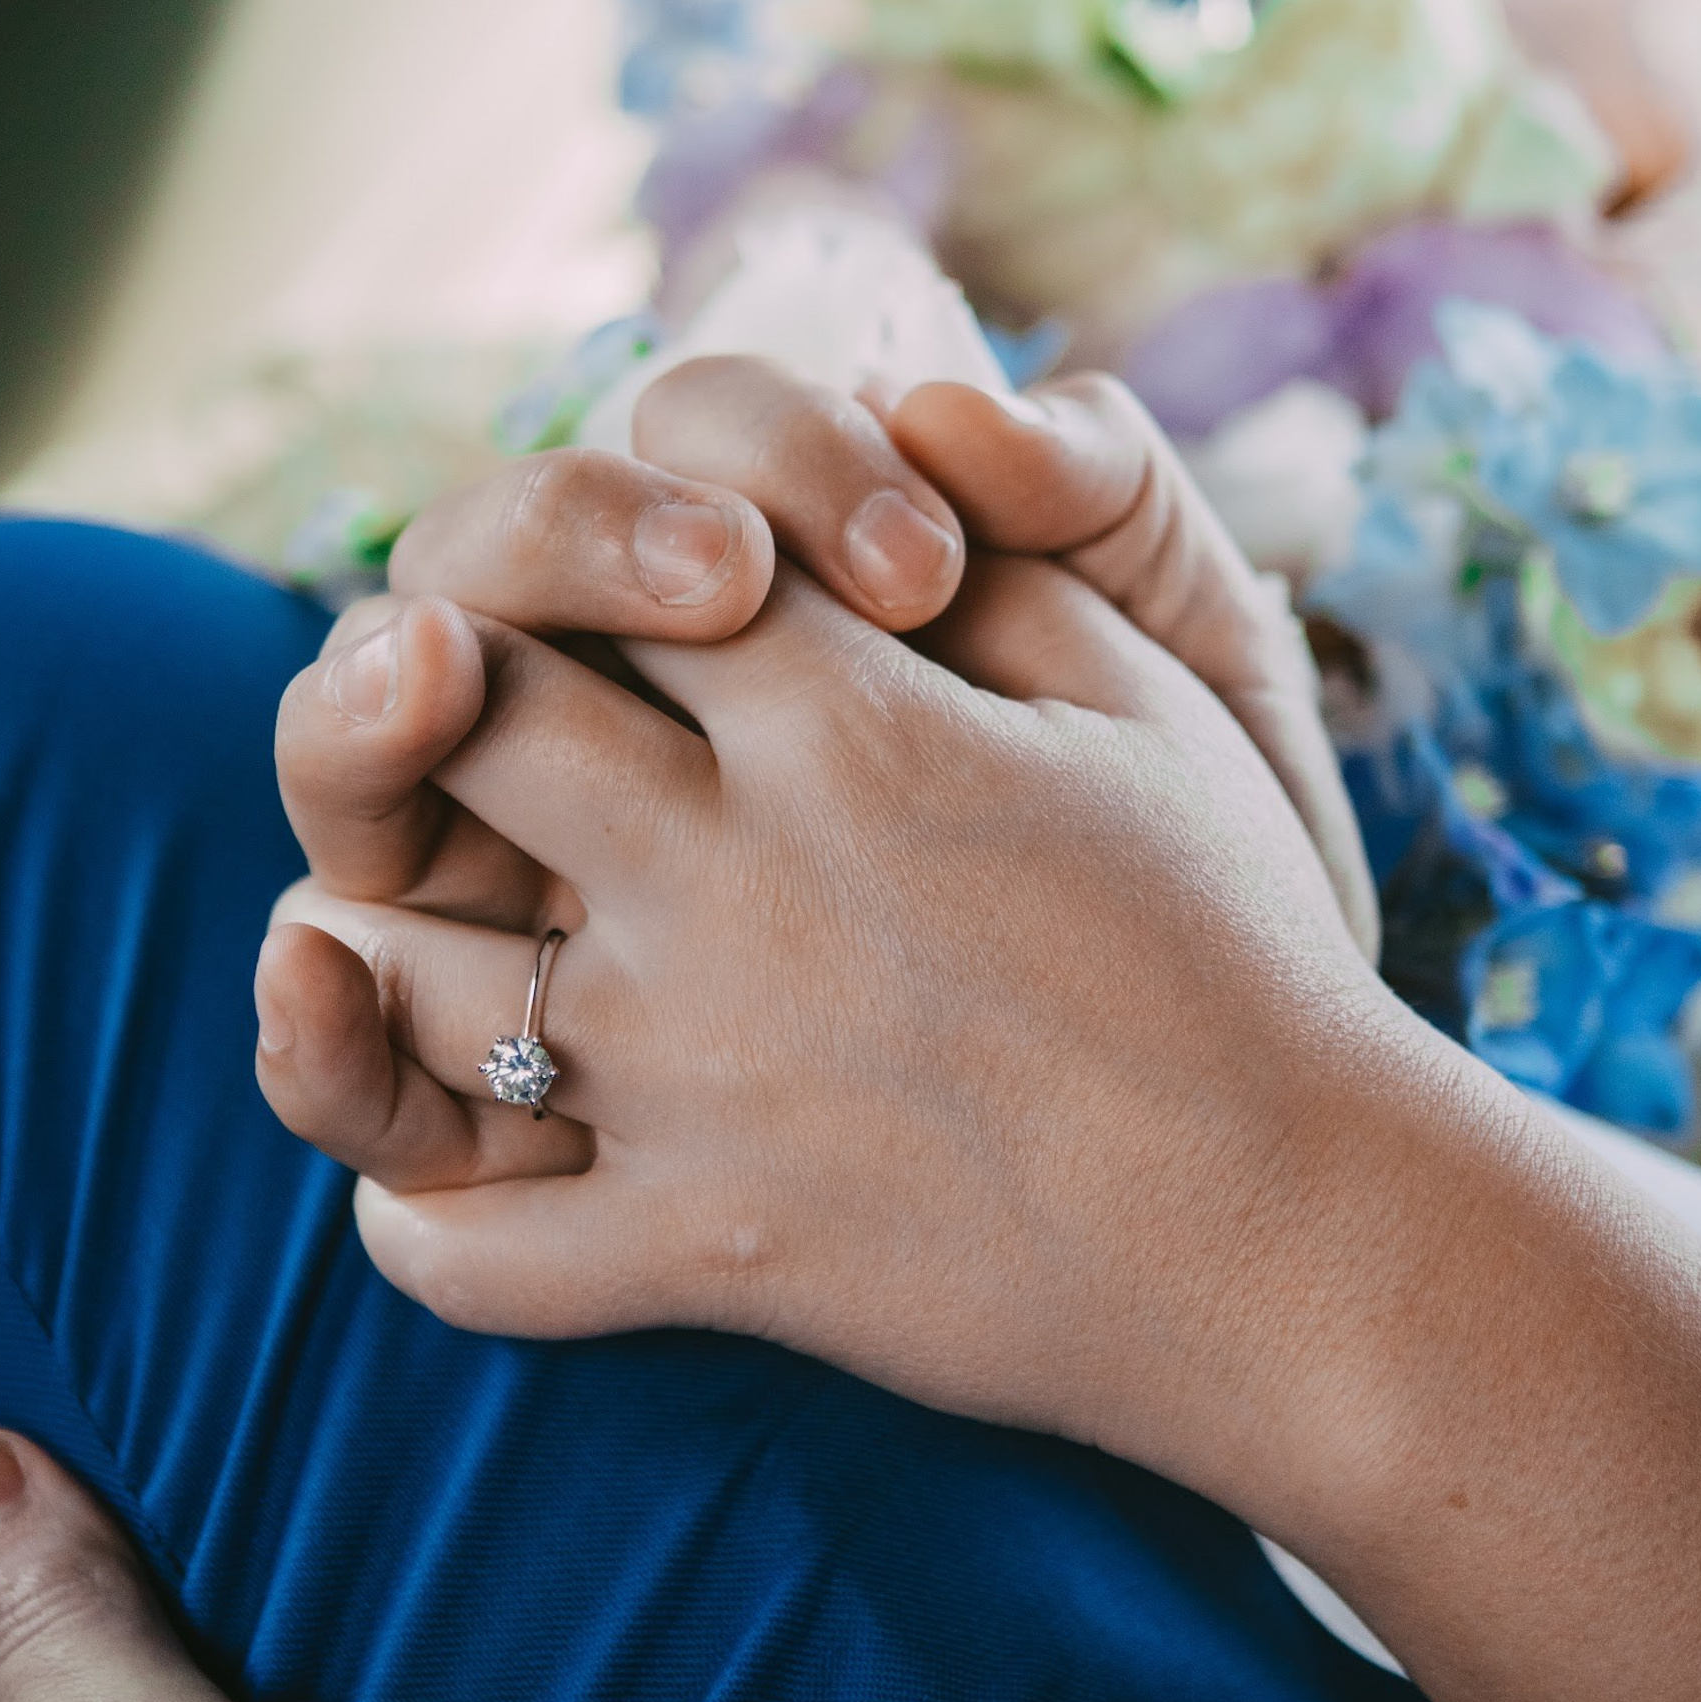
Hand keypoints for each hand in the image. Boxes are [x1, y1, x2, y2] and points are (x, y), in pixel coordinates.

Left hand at [262, 473, 1377, 1451]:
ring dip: (390, 944)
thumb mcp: (1156, 700)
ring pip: (398, 967)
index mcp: (846, 718)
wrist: (1310, 1234)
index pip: (608, 564)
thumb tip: (892, 450)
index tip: (627, 618)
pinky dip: (423, 1215)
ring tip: (455, 936)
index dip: (588, 568)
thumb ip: (999, 565)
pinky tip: (452, 1169)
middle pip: (455, 717)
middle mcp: (731, 874)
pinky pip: (460, 1245)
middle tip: (484, 752)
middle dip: (443, 707)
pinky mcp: (702, 1251)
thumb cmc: (1244, 949)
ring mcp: (695, 1072)